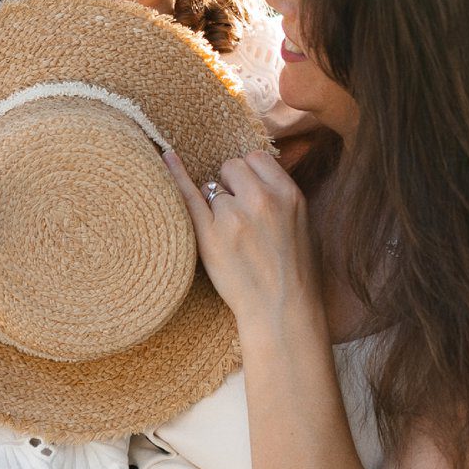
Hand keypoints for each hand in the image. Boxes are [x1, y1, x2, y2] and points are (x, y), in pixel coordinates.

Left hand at [162, 148, 322, 334]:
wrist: (283, 310)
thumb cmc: (295, 271)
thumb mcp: (302, 223)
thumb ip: (280, 196)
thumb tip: (254, 176)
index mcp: (288, 194)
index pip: (256, 158)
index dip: (249, 174)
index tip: (248, 192)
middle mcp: (261, 200)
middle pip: (232, 166)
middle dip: (231, 184)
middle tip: (239, 216)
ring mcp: (233, 217)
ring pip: (213, 188)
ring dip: (217, 205)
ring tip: (232, 236)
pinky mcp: (209, 236)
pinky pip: (187, 195)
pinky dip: (175, 175)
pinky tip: (166, 158)